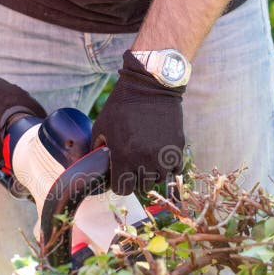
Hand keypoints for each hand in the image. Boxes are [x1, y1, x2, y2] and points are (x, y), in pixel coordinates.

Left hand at [92, 51, 184, 195]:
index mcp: (123, 156)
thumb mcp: (101, 125)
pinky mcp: (177, 148)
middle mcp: (144, 160)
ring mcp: (163, 155)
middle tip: (133, 167)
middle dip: (136, 179)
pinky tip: (161, 156)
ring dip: (153, 173)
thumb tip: (96, 163)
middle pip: (142, 187)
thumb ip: (97, 148)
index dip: (120, 184)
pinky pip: (175, 169)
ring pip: (159, 180)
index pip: (123, 189)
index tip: (120, 176)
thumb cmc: (122, 105)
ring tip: (147, 161)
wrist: (150, 86)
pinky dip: (168, 166)